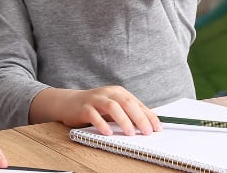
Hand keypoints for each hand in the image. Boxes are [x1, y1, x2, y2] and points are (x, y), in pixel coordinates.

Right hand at [44, 86, 161, 135]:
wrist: (69, 103)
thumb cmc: (96, 107)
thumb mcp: (114, 107)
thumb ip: (128, 113)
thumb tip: (148, 125)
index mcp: (119, 92)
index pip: (137, 104)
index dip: (149, 116)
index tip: (157, 128)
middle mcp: (108, 93)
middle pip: (127, 103)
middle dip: (139, 118)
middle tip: (147, 132)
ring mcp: (96, 99)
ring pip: (112, 106)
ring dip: (123, 120)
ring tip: (130, 133)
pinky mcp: (84, 108)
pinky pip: (94, 115)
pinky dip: (102, 124)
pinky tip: (108, 132)